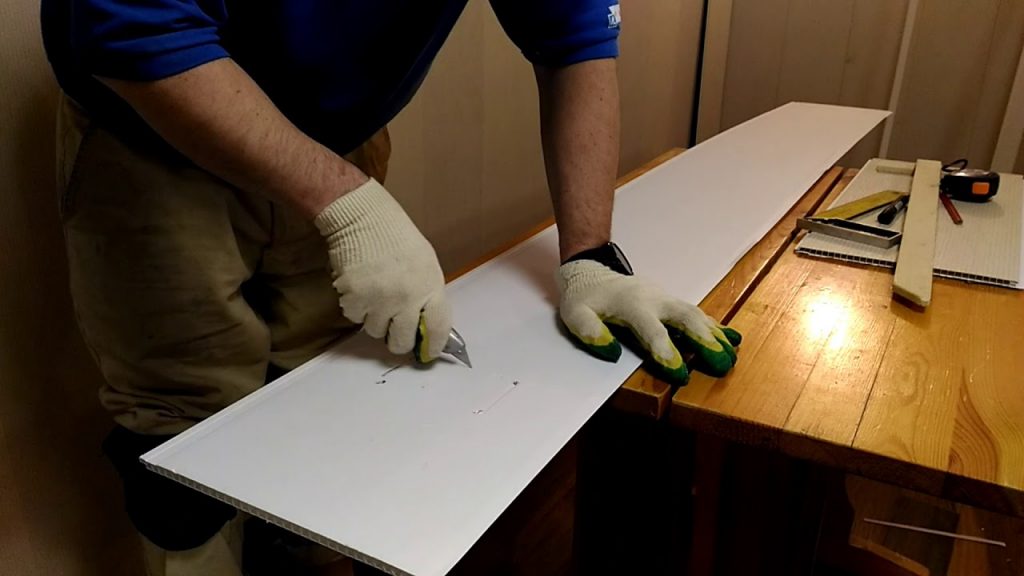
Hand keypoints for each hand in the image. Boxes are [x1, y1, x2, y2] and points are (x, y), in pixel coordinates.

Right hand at [315, 179, 450, 361]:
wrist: (363, 218)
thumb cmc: (396, 238)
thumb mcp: (425, 264)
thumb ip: (427, 295)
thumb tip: (426, 327)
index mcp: (430, 286)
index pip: (437, 328)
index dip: (433, 345)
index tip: (428, 352)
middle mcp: (406, 298)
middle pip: (401, 341)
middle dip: (398, 340)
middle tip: (394, 330)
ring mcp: (378, 300)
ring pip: (375, 331)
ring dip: (375, 320)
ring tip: (376, 295)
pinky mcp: (353, 298)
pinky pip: (355, 318)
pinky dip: (356, 308)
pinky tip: (361, 287)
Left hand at [557, 260, 740, 384]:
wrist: (592, 271)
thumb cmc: (585, 298)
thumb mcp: (575, 315)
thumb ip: (590, 332)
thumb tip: (611, 352)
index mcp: (632, 305)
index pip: (652, 330)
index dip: (666, 352)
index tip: (680, 374)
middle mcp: (654, 300)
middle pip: (685, 318)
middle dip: (705, 342)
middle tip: (721, 364)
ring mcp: (665, 298)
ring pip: (696, 314)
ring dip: (715, 335)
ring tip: (732, 356)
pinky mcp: (671, 301)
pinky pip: (697, 312)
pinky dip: (715, 326)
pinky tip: (731, 338)